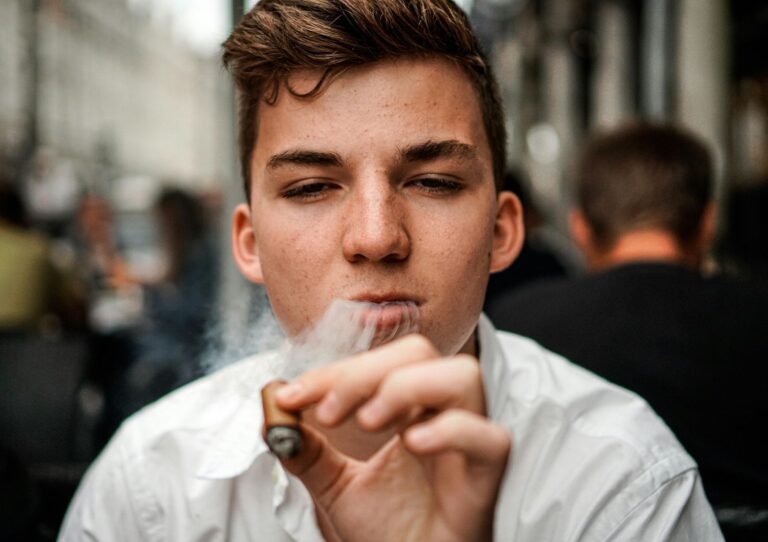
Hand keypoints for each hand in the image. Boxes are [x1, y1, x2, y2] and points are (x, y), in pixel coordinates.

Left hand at [273, 334, 511, 541]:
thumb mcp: (335, 487)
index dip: (333, 371)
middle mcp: (440, 415)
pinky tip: (414, 444)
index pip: (378, 363)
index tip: (292, 396)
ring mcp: (468, 441)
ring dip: (407, 386)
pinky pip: (489, 437)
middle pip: (418, 353)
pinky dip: (451, 430)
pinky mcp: (486, 476)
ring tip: (368, 421)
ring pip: (462, 376)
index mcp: (408, 410)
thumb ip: (308, 451)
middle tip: (327, 412)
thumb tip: (273, 419)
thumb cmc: (389, 533)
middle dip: (364, 372)